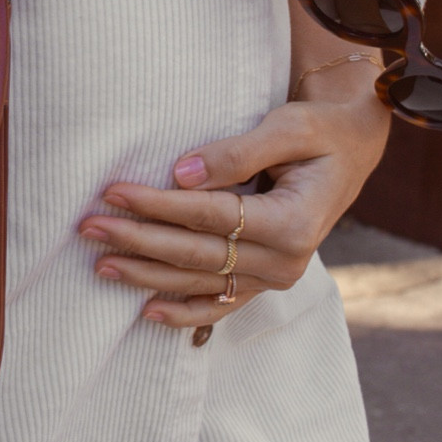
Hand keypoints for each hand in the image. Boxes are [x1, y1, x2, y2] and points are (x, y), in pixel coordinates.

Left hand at [77, 68, 389, 329]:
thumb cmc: (321, 131)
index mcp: (294, 223)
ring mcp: (275, 278)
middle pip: (196, 254)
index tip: (113, 192)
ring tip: (98, 264)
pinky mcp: (264, 282)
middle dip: (138, 241)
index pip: (210, 216)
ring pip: (199, 282)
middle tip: (88, 227)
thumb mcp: (290, 128)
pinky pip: (220, 306)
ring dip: (146, 276)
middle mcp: (285, 261)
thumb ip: (237, 152)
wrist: (353, 150)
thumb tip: (180, 174)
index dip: (159, 205)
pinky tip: (145, 312)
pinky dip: (183, 313)